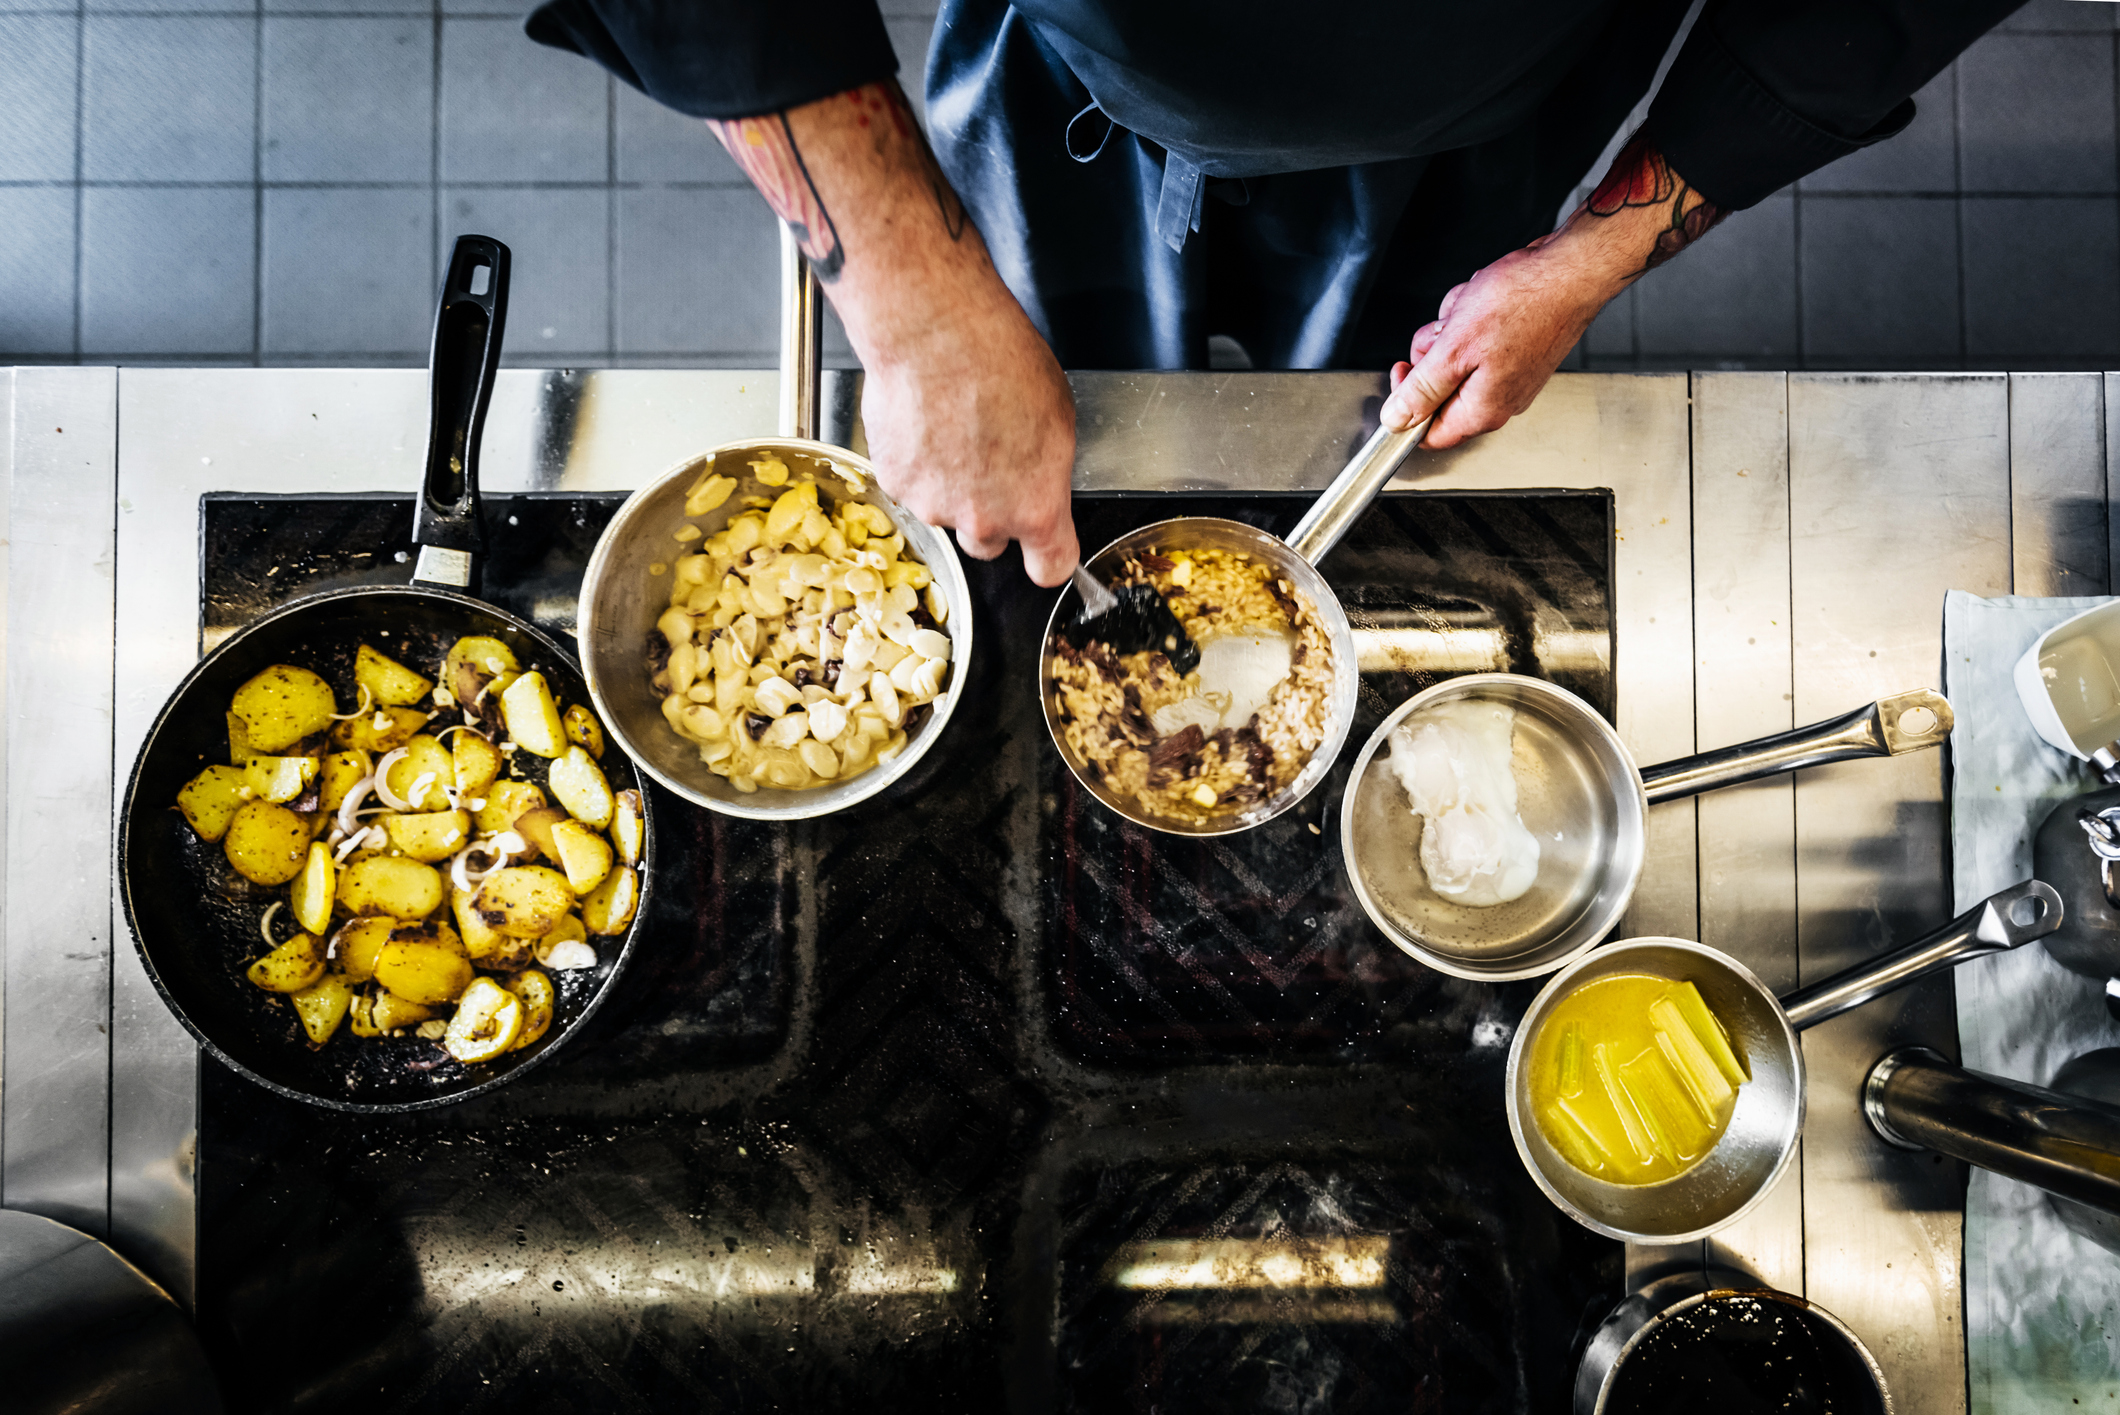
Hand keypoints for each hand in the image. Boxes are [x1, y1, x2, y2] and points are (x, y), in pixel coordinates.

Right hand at [707, 81, 1081, 585]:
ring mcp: (934, 506)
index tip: (1046, 549)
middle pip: (988, 543)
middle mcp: (984, 520)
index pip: (1051, 567)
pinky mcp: (895, 484)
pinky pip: (911, 486)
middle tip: (989, 463)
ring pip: (945, 513)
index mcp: (1036, 508)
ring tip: (954, 429)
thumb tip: (1038, 480)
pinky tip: (926, 423)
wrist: (934, 333)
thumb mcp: (1057, 417)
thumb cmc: (1000, 361)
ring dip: (949, 485)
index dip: (1047, 558)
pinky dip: (917, 464)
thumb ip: (1046, 471)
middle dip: (990, 514)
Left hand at [1378, 133, 1726, 448]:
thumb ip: (1422, 391)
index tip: (1403, 371)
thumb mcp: (1454, 349)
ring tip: (1472, 309)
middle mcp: (1499, 399)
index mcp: (1483, 410)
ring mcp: (1510, 374)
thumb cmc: (1525, 303)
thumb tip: (1395, 421)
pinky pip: (1475, 337)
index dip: (1406, 406)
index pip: (1428, 433)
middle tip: (1447, 330)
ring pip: (1455, 356)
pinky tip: (1486, 300)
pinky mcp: (1516, 350)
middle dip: (1435, 352)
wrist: (1571, 269)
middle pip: (1440, 389)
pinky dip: (1473, 315)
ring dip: (1454, 327)